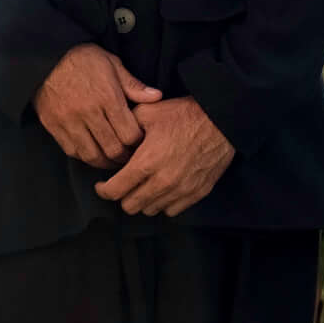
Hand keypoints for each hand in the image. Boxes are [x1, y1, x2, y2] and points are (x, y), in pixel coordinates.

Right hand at [33, 44, 154, 167]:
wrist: (45, 56)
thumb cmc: (82, 58)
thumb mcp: (112, 63)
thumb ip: (133, 84)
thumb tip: (157, 97)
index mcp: (107, 97)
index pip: (130, 134)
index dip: (138, 142)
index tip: (140, 142)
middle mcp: (89, 112)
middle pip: (113, 149)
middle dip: (125, 157)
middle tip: (129, 157)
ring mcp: (69, 121)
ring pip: (93, 155)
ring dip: (105, 162)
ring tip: (112, 159)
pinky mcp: (54, 126)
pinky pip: (73, 151)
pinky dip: (85, 156)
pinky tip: (93, 152)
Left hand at [95, 95, 232, 215]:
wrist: (221, 119)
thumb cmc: (184, 114)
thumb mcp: (148, 112)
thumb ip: (125, 127)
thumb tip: (113, 139)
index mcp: (146, 163)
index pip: (115, 191)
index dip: (103, 190)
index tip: (102, 185)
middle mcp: (162, 182)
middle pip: (130, 206)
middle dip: (122, 196)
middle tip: (123, 184)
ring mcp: (181, 190)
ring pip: (151, 210)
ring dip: (143, 200)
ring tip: (143, 185)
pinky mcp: (197, 193)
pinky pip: (172, 210)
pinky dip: (163, 203)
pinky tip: (162, 189)